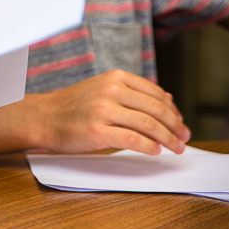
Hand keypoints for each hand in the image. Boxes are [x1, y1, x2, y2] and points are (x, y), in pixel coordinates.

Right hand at [34, 69, 190, 154]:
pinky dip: (149, 146)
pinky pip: (133, 139)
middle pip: (156, 110)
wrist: (45, 117)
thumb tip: (168, 101)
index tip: (181, 124)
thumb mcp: (104, 89)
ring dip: (167, 139)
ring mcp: (104, 110)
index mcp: (116, 77)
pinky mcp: (97, 130)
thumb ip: (133, 93)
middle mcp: (111, 90)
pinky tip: (155, 150)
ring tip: (176, 147)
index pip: (156, 94)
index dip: (173, 111)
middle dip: (175, 127)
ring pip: (148, 124)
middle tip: (184, 138)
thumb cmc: (75, 106)